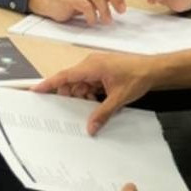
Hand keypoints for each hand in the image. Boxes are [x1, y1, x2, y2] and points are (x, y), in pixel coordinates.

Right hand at [32, 51, 152, 133]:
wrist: (154, 69)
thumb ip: (102, 113)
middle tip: (72, 109)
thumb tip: (90, 127)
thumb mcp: (118, 98)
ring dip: (82, 95)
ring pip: (80, 83)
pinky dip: (90, 92)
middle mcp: (91, 64)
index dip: (49, 84)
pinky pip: (89, 82)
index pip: (65, 76)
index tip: (36, 90)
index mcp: (92, 66)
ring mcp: (97, 66)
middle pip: (71, 81)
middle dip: (70, 95)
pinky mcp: (102, 71)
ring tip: (92, 105)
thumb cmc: (137, 76)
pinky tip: (97, 101)